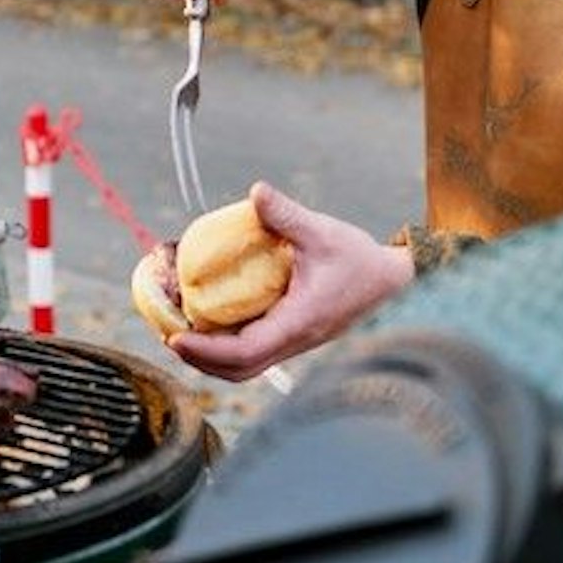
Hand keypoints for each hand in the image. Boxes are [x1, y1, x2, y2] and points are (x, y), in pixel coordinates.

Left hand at [166, 181, 413, 382]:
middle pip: (238, 371)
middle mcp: (295, 341)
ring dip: (212, 357)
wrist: (394, 283)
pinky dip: (228, 348)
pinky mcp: (296, 338)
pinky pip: (256, 354)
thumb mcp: (323, 232)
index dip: (206, 349)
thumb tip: (255, 191)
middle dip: (199, 359)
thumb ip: (286, 215)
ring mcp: (295, 344)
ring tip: (182, 332)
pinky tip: (211, 323)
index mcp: (299, 323)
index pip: (245, 352)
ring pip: (246, 368)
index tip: (176, 335)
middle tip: (168, 333)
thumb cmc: (360, 260)